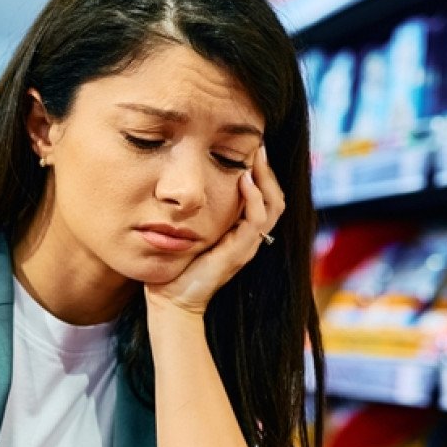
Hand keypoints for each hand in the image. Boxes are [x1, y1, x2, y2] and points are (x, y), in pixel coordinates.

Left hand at [146, 146, 284, 316]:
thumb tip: (184, 185)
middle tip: (259, 146)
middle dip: (269, 171)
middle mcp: (250, 238)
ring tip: (256, 156)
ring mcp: (247, 246)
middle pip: (276, 198)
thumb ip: (195, 213)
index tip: (250, 150)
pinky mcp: (239, 252)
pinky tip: (243, 180)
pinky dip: (254, 198)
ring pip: (273, 206)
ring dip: (266, 179)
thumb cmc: (175, 267)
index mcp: (241, 233)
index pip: (265, 198)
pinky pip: (257, 221)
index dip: (262, 175)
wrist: (171, 301)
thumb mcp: (189, 232)